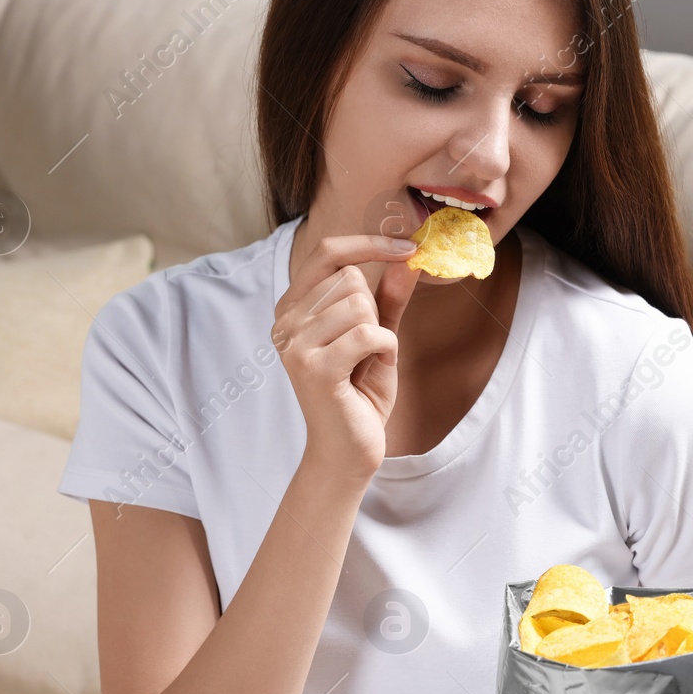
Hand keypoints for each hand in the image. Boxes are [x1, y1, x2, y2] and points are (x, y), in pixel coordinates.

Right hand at [272, 233, 421, 481]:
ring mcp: (294, 344)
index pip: (328, 252)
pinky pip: (367, 333)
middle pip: (350, 278)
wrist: (348, 449)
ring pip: (360, 304)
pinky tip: (372, 370)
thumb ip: (388, 297)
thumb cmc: (359, 394)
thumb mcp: (377, 336)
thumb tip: (407, 257)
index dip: (370, 244)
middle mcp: (285, 321)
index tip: (408, 247)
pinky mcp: (313, 367)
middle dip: (375, 311)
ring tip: (366, 362)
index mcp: (292, 308)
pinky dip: (385, 349)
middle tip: (366, 348)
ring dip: (380, 334)